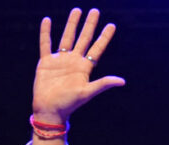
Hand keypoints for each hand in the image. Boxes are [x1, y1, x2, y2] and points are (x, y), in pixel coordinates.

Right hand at [32, 7, 124, 124]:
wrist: (49, 110)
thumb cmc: (69, 104)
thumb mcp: (87, 92)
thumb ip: (103, 84)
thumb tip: (122, 81)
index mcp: (85, 67)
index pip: (97, 48)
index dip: (104, 37)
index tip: (111, 25)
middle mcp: (74, 61)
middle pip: (83, 38)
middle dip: (89, 25)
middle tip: (95, 11)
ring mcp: (60, 60)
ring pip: (67, 37)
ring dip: (72, 24)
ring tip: (77, 10)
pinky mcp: (46, 62)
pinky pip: (45, 44)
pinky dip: (46, 32)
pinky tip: (47, 20)